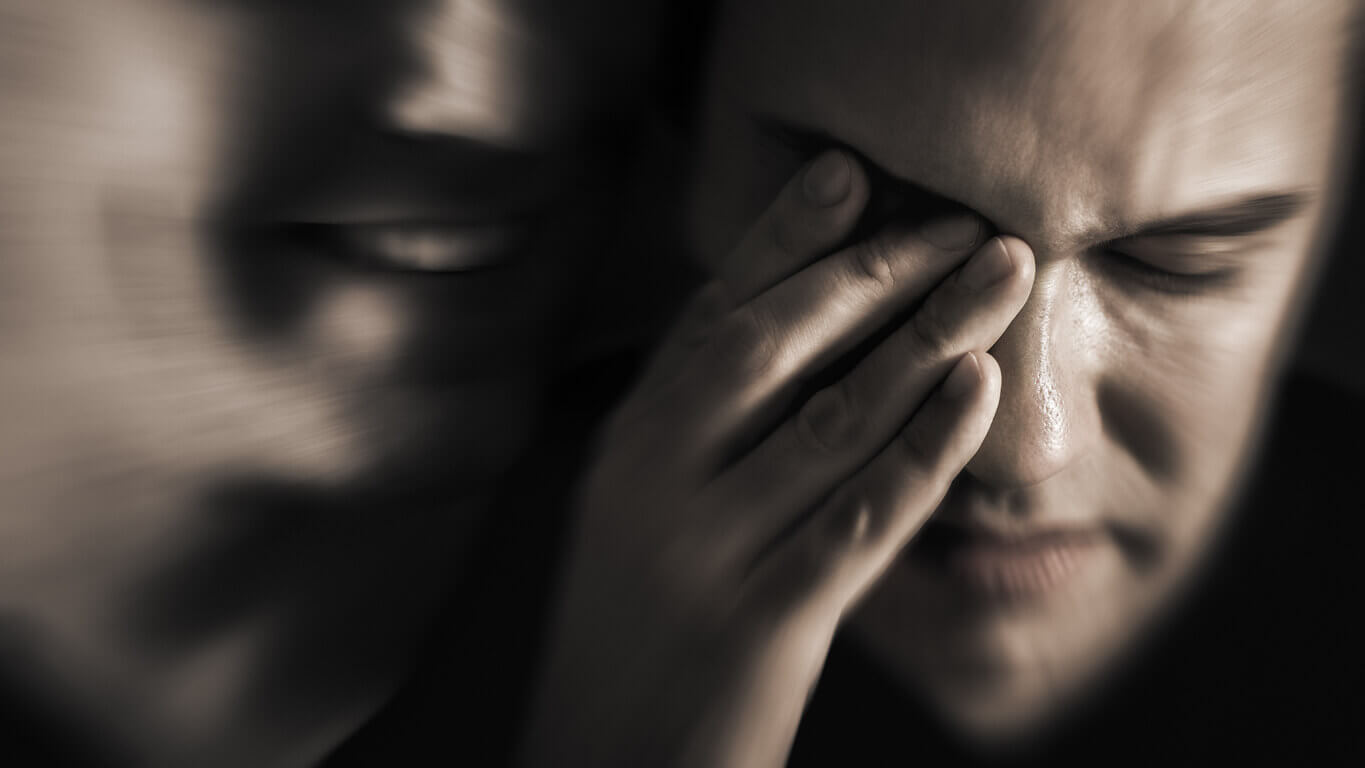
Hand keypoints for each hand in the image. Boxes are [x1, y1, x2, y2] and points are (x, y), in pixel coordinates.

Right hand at [519, 150, 1034, 766]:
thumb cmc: (631, 641)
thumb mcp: (635, 519)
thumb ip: (691, 436)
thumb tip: (782, 354)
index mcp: (628, 446)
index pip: (711, 316)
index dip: (783, 240)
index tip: (851, 177)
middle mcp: (656, 480)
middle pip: (774, 346)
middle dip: (874, 273)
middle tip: (959, 224)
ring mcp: (706, 547)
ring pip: (833, 416)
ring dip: (929, 337)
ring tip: (998, 277)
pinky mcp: (764, 618)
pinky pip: (864, 514)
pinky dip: (927, 445)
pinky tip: (978, 390)